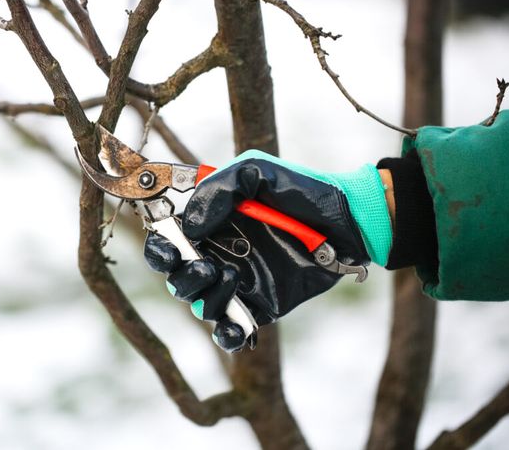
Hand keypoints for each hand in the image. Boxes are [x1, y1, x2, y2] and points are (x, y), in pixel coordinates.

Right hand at [144, 150, 391, 351]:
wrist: (348, 220)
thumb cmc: (300, 190)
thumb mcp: (255, 172)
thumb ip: (218, 190)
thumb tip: (190, 226)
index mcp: (209, 224)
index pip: (168, 241)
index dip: (160, 249)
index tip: (171, 248)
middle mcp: (218, 254)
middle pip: (177, 278)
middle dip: (183, 275)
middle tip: (206, 264)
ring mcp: (238, 283)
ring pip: (201, 305)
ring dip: (207, 296)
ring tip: (232, 276)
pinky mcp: (261, 306)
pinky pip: (232, 332)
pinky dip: (227, 335)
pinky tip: (237, 325)